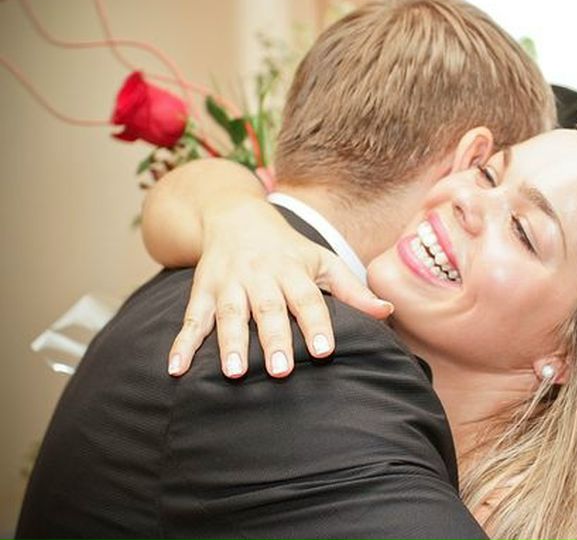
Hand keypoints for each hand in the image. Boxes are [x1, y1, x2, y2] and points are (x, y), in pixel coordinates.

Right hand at [166, 197, 392, 377]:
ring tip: (232, 373)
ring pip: (230, 314)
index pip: (308, 299)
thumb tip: (387, 312)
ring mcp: (229, 284)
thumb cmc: (289, 249)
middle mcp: (260, 276)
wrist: (236, 216)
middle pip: (268, 309)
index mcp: (293, 270)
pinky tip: (175, 369)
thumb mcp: (323, 261)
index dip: (316, 324)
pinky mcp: (202, 292)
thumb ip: (353, 290)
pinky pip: (192, 320)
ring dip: (229, 344)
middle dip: (273, 339)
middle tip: (279, 372)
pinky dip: (181, 344)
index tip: (324, 352)